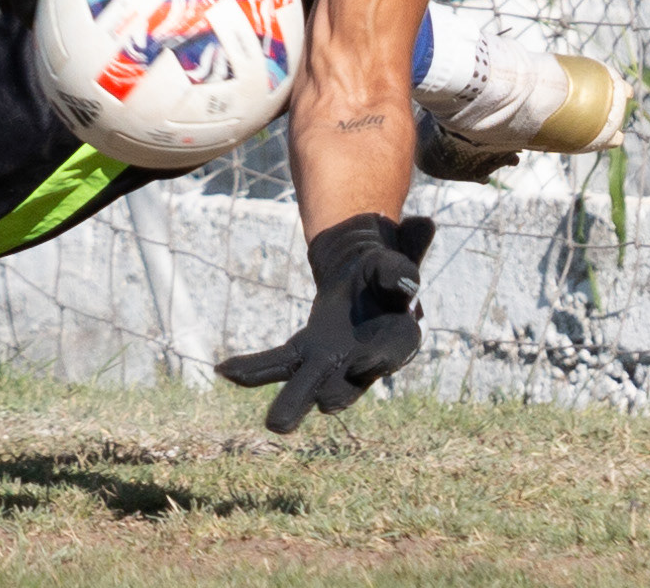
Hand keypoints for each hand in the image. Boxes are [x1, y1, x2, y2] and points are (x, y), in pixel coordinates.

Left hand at [216, 213, 434, 432]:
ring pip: (307, 384)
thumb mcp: (396, 260)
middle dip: (334, 397)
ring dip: (291, 403)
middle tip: (325, 408)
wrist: (364, 282)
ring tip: (274, 425)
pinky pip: (277, 363)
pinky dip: (252, 368)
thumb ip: (408, 249)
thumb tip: (425, 224)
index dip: (376, 358)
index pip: (388, 355)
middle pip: (347, 385)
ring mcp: (330, 362)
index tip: (364, 362)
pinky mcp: (305, 353)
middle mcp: (362, 363)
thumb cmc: (387, 275)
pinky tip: (223, 370)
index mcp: (396, 341)